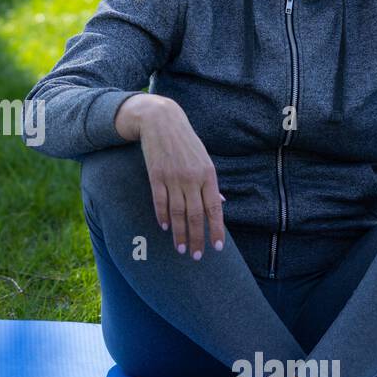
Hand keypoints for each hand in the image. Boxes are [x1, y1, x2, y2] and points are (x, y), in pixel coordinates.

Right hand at [115, 94, 225, 259]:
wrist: (161, 120)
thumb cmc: (185, 141)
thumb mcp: (203, 159)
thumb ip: (210, 183)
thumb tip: (221, 202)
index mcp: (208, 174)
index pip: (214, 208)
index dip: (216, 229)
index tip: (217, 247)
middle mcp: (192, 178)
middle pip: (196, 215)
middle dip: (196, 238)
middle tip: (195, 256)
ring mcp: (173, 177)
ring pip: (178, 212)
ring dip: (179, 233)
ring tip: (180, 249)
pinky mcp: (156, 175)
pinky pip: (160, 201)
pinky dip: (163, 216)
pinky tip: (165, 228)